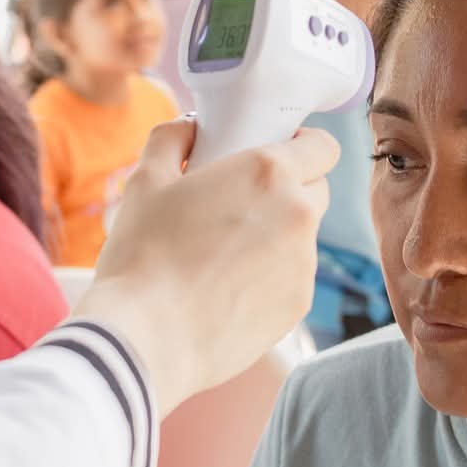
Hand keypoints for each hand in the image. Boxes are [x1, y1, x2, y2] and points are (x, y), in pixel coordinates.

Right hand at [75, 119, 335, 414]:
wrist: (146, 337)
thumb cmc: (142, 255)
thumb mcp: (145, 180)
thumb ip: (172, 139)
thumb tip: (189, 129)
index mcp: (270, 173)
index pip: (324, 146)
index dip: (304, 146)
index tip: (278, 153)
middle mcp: (300, 215)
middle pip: (317, 191)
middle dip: (290, 191)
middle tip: (244, 204)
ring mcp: (304, 266)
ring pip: (303, 238)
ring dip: (278, 237)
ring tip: (225, 256)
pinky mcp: (298, 307)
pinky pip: (293, 279)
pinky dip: (270, 278)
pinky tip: (227, 290)